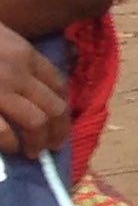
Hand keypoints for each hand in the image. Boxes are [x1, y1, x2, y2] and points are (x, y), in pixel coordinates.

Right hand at [0, 32, 69, 159]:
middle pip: (54, 106)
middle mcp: (17, 72)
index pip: (57, 82)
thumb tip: (29, 83)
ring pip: (36, 122)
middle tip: (54, 145)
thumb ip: (13, 55)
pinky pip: (4, 131)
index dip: (62, 104)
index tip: (61, 119)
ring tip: (34, 152)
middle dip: (58, 130)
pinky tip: (10, 148)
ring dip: (39, 141)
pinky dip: (11, 143)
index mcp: (23, 53)